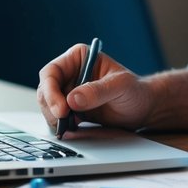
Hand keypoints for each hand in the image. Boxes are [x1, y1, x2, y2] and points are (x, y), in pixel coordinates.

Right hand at [36, 43, 154, 132]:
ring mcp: (69, 92)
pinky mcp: (71, 109)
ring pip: (48, 106)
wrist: (142, 108)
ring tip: (74, 126)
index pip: (52, 72)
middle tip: (64, 123)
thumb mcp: (121, 87)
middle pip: (45, 90)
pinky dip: (61, 126)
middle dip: (52, 108)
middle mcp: (70, 73)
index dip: (51, 90)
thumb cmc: (135, 91)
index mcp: (79, 58)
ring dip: (55, 118)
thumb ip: (98, 91)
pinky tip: (74, 130)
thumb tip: (73, 99)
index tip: (62, 109)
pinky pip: (56, 118)